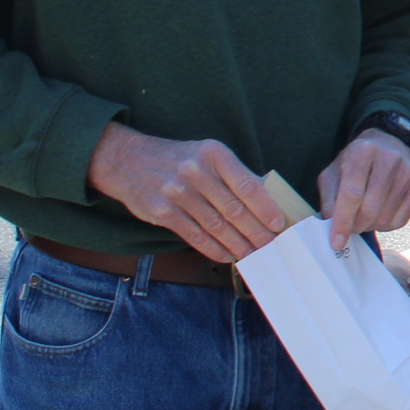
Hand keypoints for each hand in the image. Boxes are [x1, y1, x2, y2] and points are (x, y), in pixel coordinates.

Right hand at [86, 123, 285, 262]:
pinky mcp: (162, 212)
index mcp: (214, 154)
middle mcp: (195, 171)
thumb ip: (234, 175)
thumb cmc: (181, 159)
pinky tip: (228, 255)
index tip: (279, 224)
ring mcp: (177, 192)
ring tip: (253, 254)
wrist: (130, 161)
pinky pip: (195, 236)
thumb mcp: (208, 155)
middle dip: (256, 232)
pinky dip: (215, 249)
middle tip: (270, 246)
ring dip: (238, 244)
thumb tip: (268, 203)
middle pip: (234, 210)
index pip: (248, 185)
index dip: (266, 208)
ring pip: (216, 226)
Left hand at [318, 128, 409, 251]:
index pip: (352, 194)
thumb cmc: (355, 163)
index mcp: (363, 152)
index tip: (337, 242)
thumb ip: (328, 198)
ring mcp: (408, 172)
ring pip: (386, 217)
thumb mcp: (333, 173)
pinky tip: (379, 216)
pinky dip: (386, 226)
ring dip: (370, 226)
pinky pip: (401, 220)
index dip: (343, 221)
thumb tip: (331, 226)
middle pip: (370, 209)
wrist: (389, 146)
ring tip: (363, 218)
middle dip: (356, 226)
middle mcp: (389, 159)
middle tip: (350, 228)